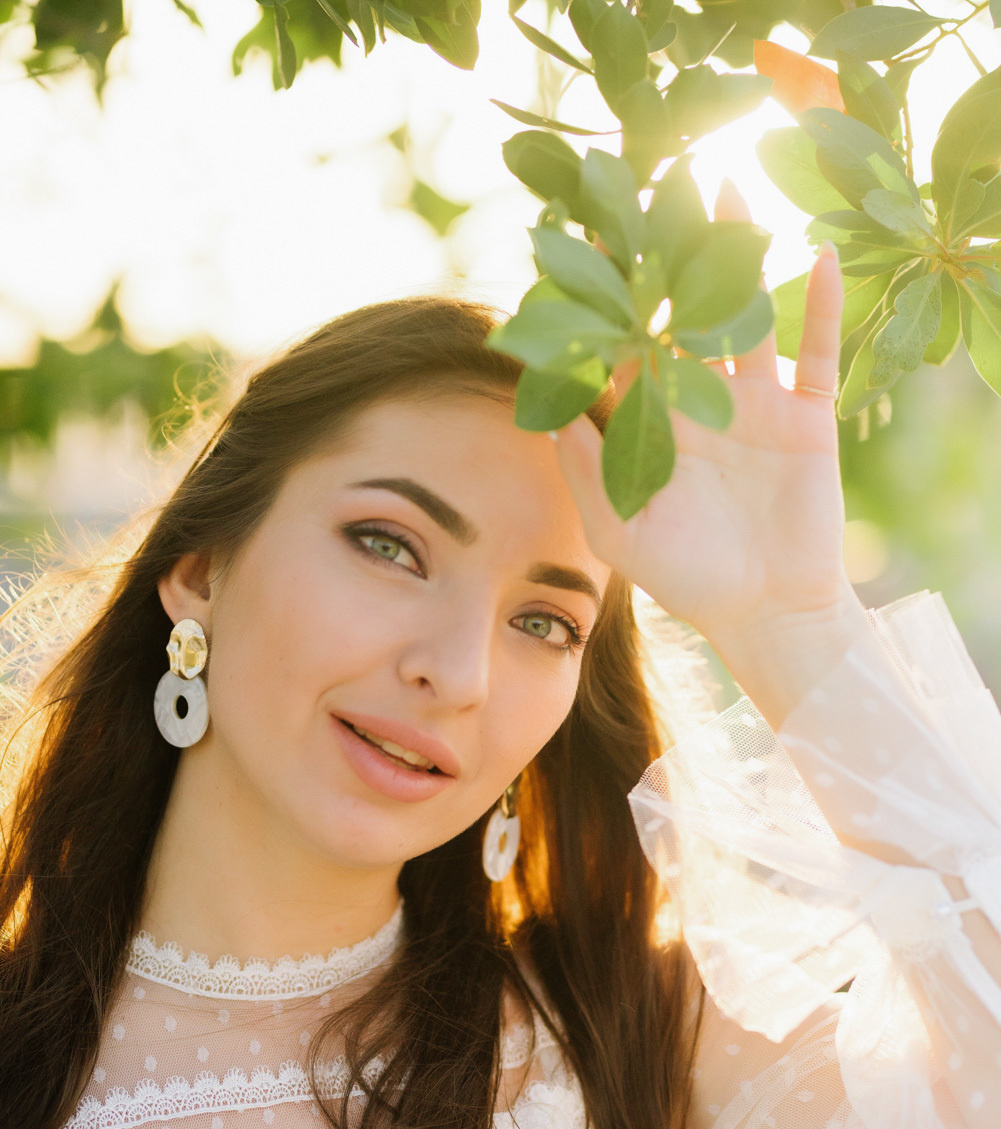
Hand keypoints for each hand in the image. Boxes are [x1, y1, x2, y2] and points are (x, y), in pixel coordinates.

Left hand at [553, 184, 870, 719]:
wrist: (766, 612)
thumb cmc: (686, 577)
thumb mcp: (620, 527)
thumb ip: (585, 466)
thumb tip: (542, 404)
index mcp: (652, 420)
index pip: (622, 346)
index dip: (601, 299)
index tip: (573, 241)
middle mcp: (702, 399)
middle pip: (681, 312)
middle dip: (667, 256)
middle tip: (649, 186)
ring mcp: (757, 402)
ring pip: (745, 316)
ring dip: (739, 258)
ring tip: (726, 194)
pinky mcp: (808, 415)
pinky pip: (816, 352)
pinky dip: (819, 308)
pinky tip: (813, 256)